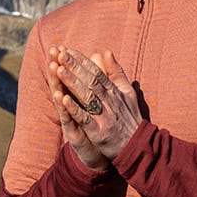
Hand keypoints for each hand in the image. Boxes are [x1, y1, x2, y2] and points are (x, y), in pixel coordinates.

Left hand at [48, 45, 141, 162]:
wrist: (138, 146)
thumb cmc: (130, 118)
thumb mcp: (127, 92)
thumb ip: (116, 72)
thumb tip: (107, 51)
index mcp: (115, 91)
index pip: (97, 72)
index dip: (82, 61)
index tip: (69, 50)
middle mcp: (110, 101)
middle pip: (90, 80)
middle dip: (74, 67)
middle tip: (60, 54)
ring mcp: (104, 116)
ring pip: (86, 96)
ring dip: (72, 83)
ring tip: (58, 70)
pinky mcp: (99, 132)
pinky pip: (85, 118)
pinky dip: (74, 109)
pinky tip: (63, 99)